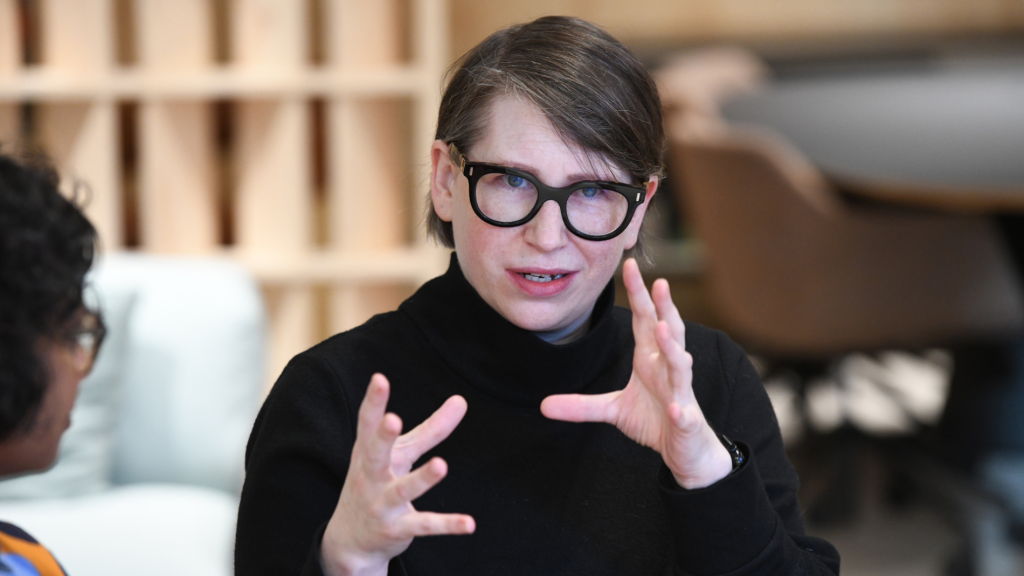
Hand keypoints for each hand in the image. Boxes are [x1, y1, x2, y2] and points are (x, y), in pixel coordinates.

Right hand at [321, 374, 474, 575]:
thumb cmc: (376, 483)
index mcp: (367, 453)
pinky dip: (447, 524)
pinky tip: (470, 523)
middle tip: (393, 419)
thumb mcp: (399, 454)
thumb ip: (431, 428)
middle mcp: (371, 477)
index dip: (373, 402)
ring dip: (422, 479)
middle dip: (383, 437)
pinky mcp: (398, 529)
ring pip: (403, 490)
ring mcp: (382, 504)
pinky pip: (425, 525)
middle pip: (376, 454)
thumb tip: (462, 400)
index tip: (379, 378)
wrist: (349, 541)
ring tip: (442, 465)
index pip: (367, 424)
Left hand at [541, 259, 732, 488]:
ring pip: (680, 366)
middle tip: (658, 282)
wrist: (685, 450)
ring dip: (672, 349)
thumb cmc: (654, 419)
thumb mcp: (613, 409)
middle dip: (663, 307)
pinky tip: (676, 408)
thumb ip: (581, 405)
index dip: (639, 295)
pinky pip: (684, 414)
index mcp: (651, 360)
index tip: (629, 266)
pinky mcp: (686, 421)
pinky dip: (681, 410)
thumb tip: (543, 405)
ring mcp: (680, 393)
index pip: (645, 321)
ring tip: (662, 330)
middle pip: (667, 332)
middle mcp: (668, 369)